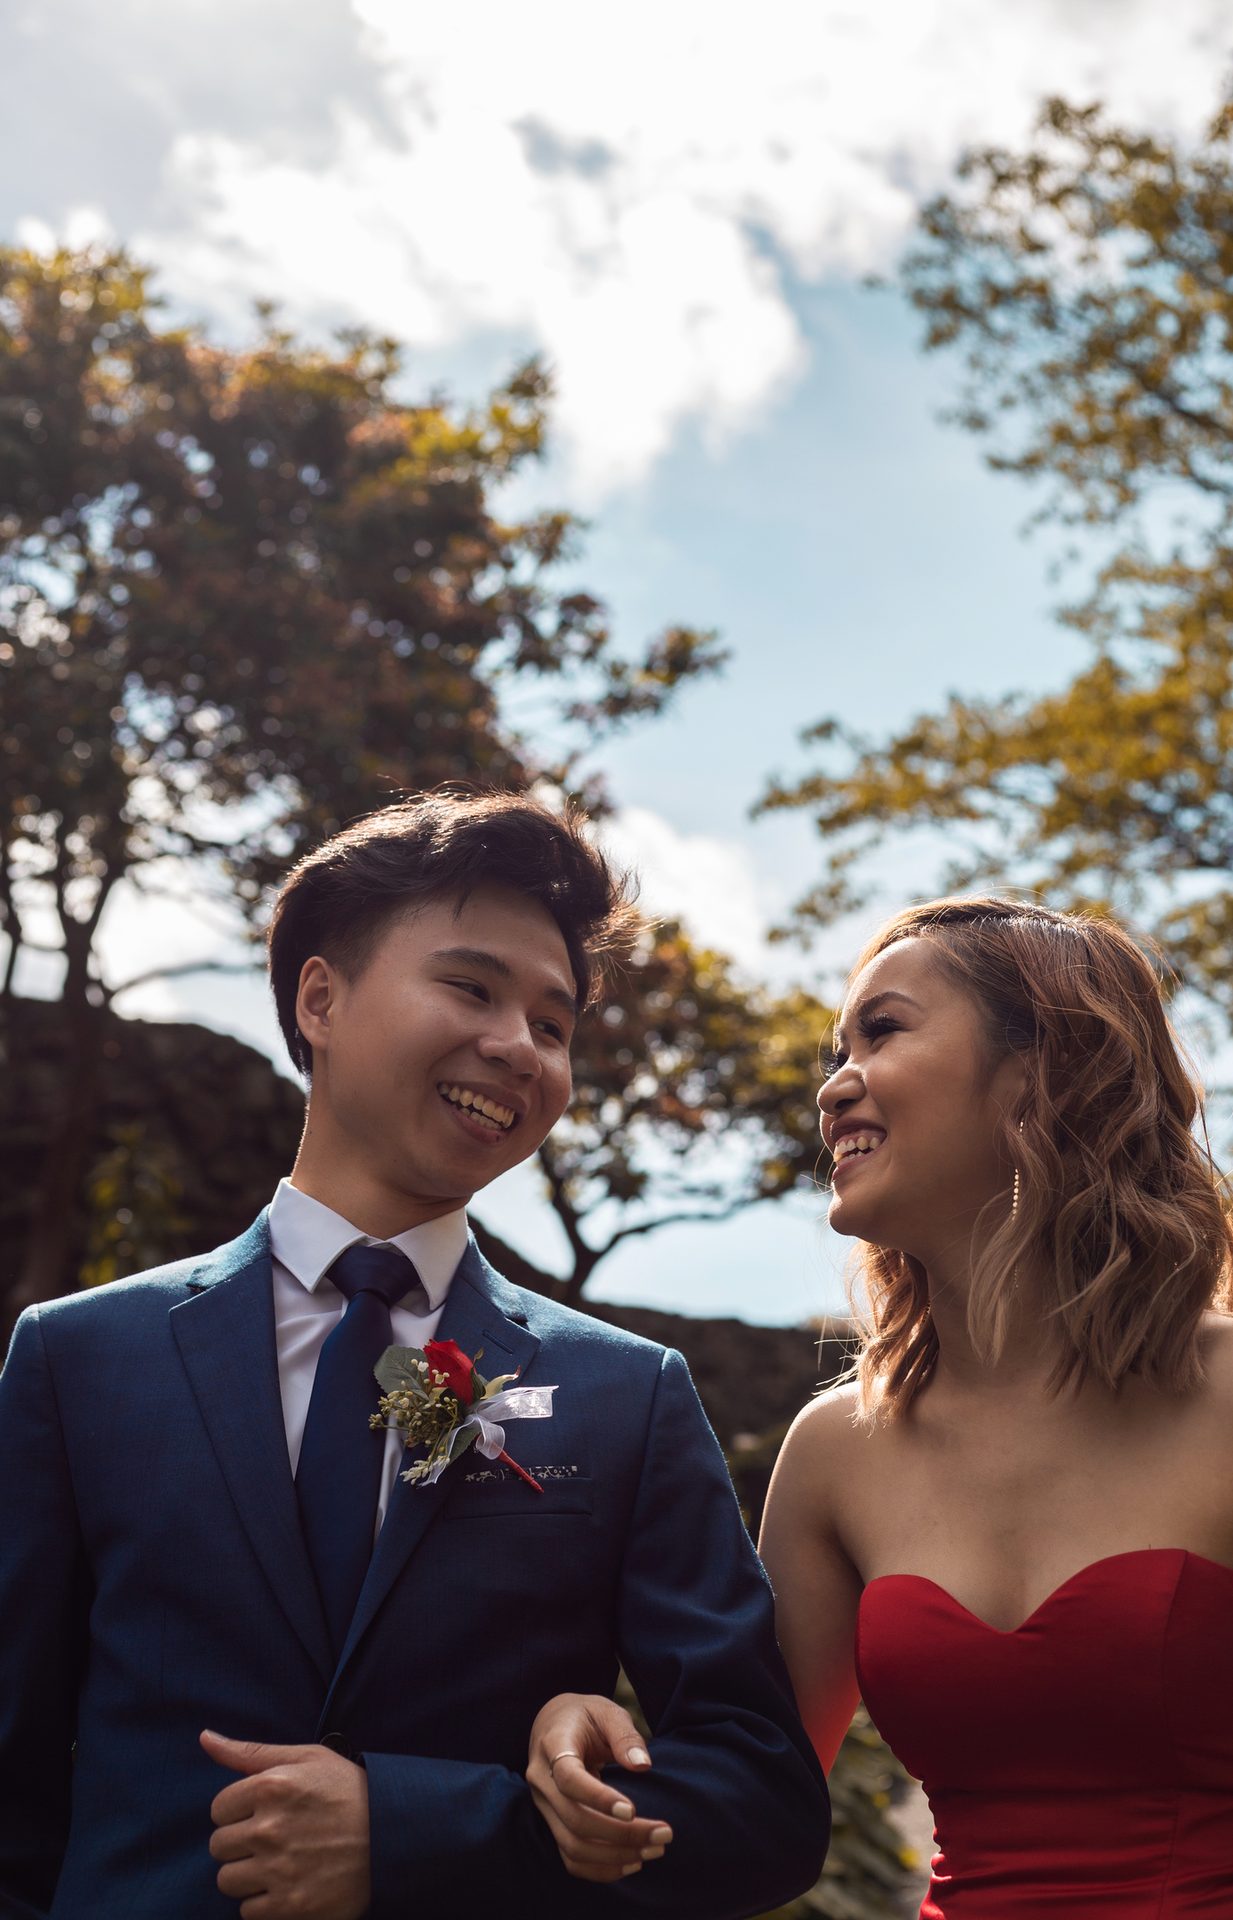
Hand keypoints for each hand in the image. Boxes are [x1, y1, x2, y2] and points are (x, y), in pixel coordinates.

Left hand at [200, 1729, 370, 1919]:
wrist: (394, 1836)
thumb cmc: (348, 1791)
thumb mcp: (306, 1758)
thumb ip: (250, 1752)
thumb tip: (204, 1738)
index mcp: (271, 1787)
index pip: (218, 1809)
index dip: (238, 1812)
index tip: (262, 1814)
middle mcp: (269, 1829)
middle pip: (219, 1846)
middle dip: (240, 1843)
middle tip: (273, 1840)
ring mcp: (279, 1870)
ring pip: (228, 1881)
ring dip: (249, 1874)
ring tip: (279, 1863)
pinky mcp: (291, 1907)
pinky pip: (248, 1912)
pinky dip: (264, 1903)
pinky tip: (289, 1885)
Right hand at [526, 1692, 673, 1884]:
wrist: (554, 1725)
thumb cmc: (585, 1716)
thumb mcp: (607, 1711)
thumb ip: (625, 1734)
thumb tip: (643, 1765)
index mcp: (553, 1744)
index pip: (568, 1778)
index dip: (598, 1798)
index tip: (633, 1809)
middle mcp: (542, 1780)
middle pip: (575, 1820)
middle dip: (622, 1834)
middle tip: (664, 1834)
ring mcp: (544, 1807)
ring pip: (573, 1845)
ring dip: (616, 1856)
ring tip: (654, 1850)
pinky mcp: (552, 1824)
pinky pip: (571, 1858)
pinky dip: (600, 1868)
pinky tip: (632, 1862)